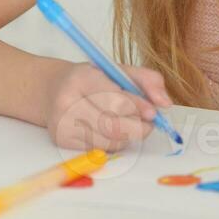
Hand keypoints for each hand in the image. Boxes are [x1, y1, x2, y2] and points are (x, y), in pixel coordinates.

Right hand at [44, 63, 172, 151]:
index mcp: (83, 77)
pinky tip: (111, 129)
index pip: (114, 98)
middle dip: (137, 127)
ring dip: (128, 135)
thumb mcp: (119, 70)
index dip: (137, 107)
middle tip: (148, 123)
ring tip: (129, 122)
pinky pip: (100, 149)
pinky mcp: (62, 141)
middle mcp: (67, 101)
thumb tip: (165, 103)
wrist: (53, 89)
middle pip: (111, 125)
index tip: (153, 112)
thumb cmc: (92, 80)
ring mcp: (62, 123)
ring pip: (109, 141)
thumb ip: (147, 80)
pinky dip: (114, 142)